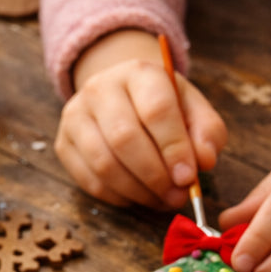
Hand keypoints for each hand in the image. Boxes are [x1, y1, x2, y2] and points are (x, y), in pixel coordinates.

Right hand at [55, 29, 226, 208]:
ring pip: (104, 164)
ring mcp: (76, 116)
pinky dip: (119, 197)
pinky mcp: (64, 144)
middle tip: (176, 196)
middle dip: (155, 175)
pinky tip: (139, 197)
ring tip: (161, 200)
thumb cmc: (162, 107)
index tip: (188, 178)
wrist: (120, 97)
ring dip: (138, 191)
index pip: (156, 109)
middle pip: (124, 138)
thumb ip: (207, 133)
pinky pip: (91, 181)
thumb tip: (204, 162)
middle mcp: (100, 89)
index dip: (174, 148)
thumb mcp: (192, 109)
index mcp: (138, 72)